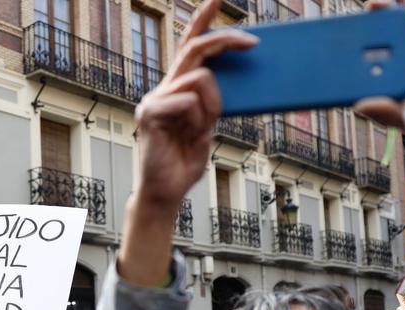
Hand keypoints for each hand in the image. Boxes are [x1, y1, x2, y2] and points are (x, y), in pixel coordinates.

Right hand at [134, 0, 256, 211]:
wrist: (166, 193)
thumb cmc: (184, 163)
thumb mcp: (208, 127)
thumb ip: (214, 104)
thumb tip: (236, 82)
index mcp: (176, 89)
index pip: (188, 46)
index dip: (201, 20)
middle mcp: (162, 89)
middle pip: (194, 49)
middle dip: (225, 39)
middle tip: (254, 43)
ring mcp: (154, 100)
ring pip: (199, 78)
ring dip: (213, 104)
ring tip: (202, 130)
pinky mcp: (150, 114)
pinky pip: (187, 101)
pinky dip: (197, 119)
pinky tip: (188, 137)